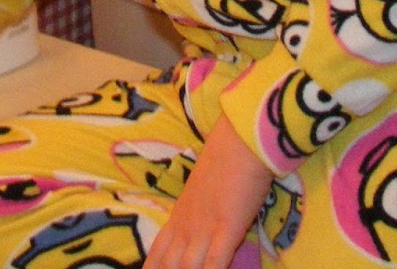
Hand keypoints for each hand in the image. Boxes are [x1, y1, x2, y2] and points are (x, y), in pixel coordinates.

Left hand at [146, 117, 272, 268]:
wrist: (240, 140)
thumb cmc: (224, 159)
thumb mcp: (202, 189)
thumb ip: (197, 210)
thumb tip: (200, 223)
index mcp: (179, 216)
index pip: (157, 254)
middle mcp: (187, 226)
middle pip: (169, 265)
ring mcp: (205, 228)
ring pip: (188, 268)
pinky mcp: (227, 227)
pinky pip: (215, 262)